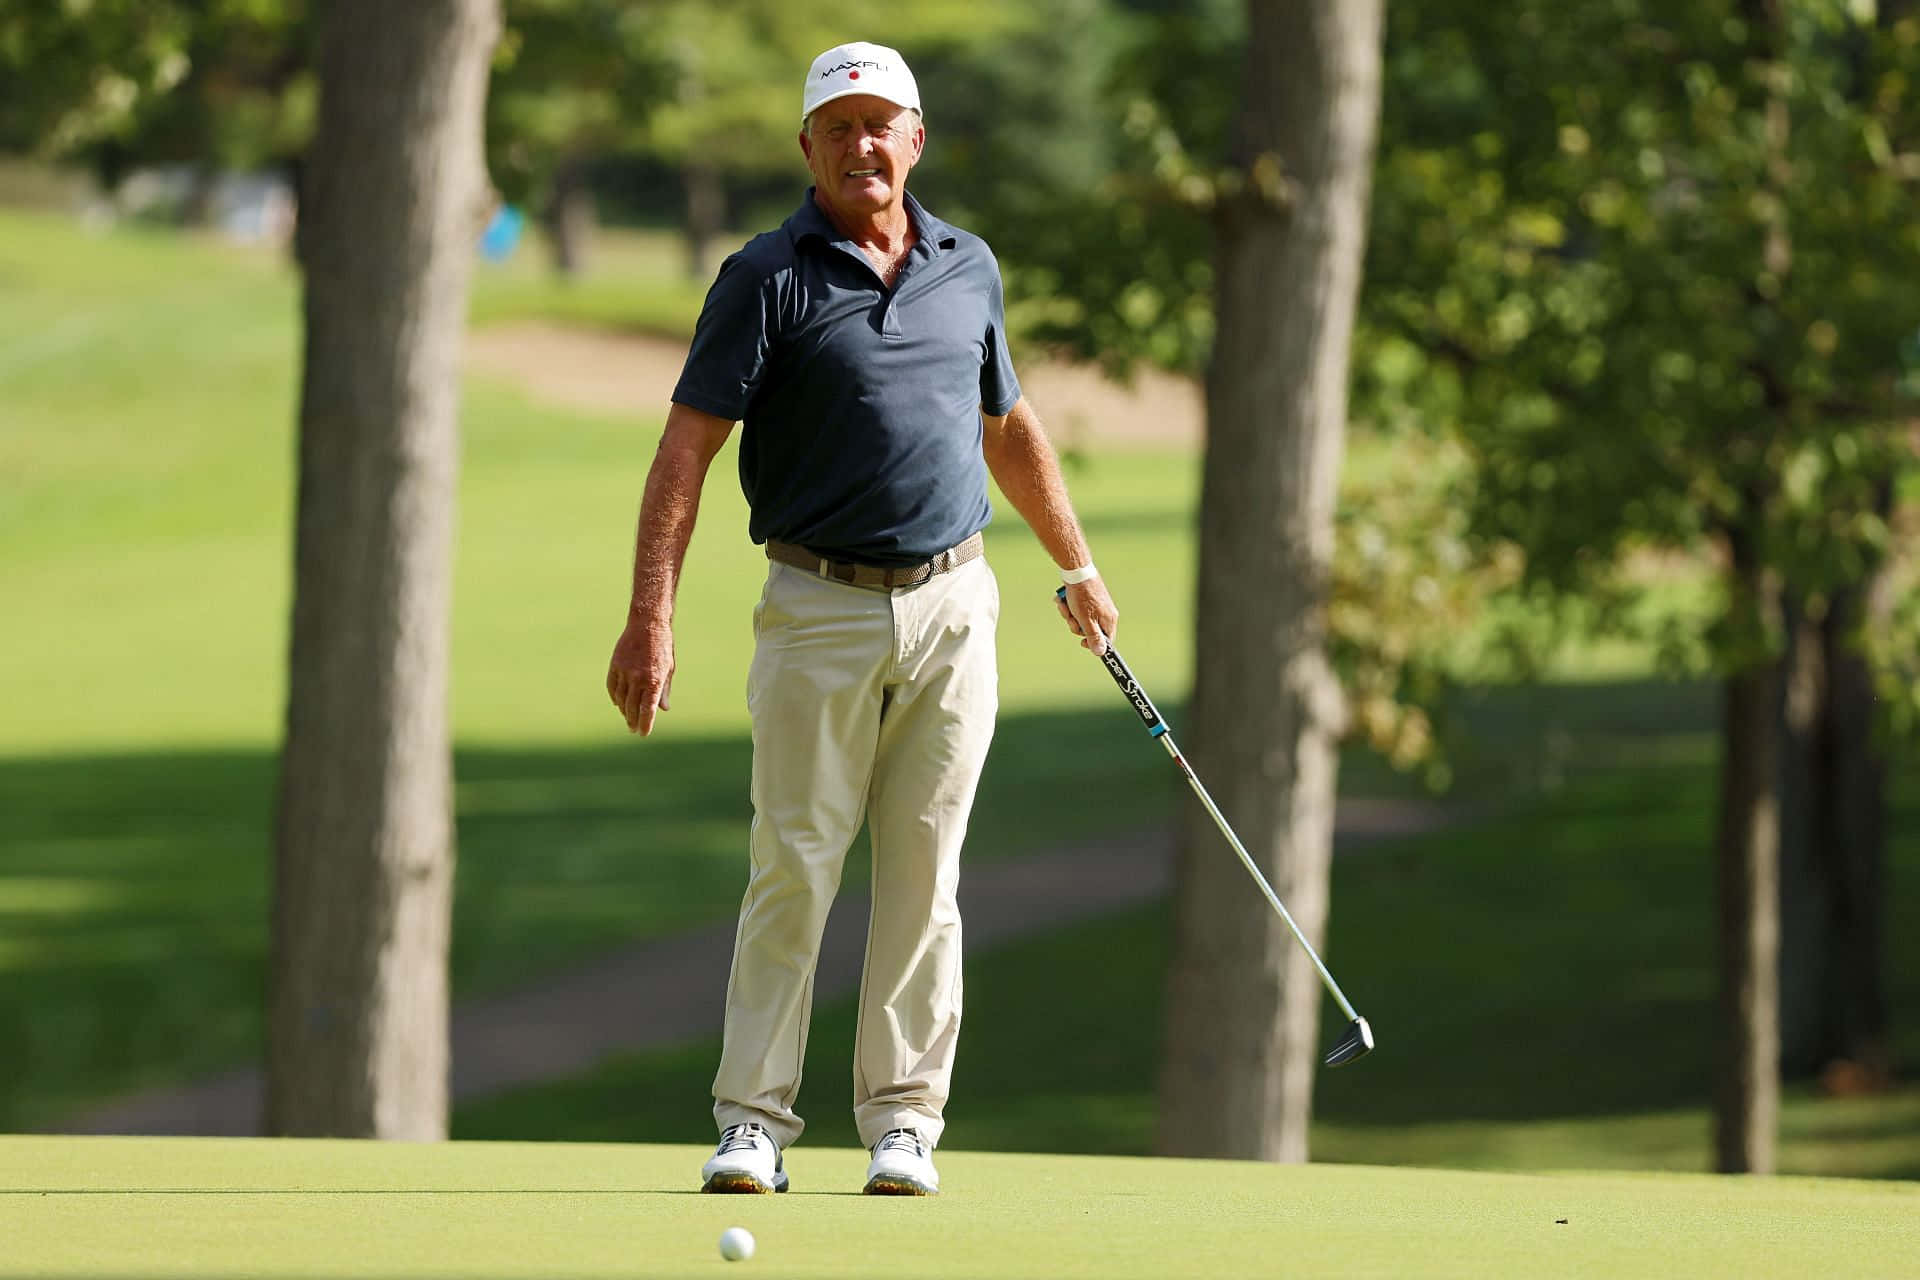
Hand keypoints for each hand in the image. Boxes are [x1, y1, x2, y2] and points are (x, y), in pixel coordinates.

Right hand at [606, 611, 674, 734]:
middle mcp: (638, 678)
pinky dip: (615, 697)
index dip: (645, 724)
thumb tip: (663, 709)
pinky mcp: (615, 665)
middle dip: (633, 721)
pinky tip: (618, 703)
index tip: (643, 734)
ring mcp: (625, 672)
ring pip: (621, 699)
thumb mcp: (668, 669)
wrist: (647, 624)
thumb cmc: (662, 647)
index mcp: (654, 680)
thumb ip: (663, 690)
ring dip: (624, 711)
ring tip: (627, 718)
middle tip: (634, 729)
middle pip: (633, 707)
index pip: (648, 709)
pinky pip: (612, 687)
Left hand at [1054, 578, 1117, 655]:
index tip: (1081, 642)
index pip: (1106, 641)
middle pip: (1091, 630)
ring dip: (1070, 615)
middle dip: (1076, 625)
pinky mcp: (1090, 599)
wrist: (1077, 571)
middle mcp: (1106, 613)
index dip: (1093, 644)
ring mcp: (1098, 606)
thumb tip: (1100, 653)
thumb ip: (1093, 637)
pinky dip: (1070, 607)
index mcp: (1109, 620)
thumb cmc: (1082, 596)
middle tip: (1071, 617)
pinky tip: (1063, 600)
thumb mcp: (1086, 620)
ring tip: (1065, 605)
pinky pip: (1079, 609)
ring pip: (1082, 619)